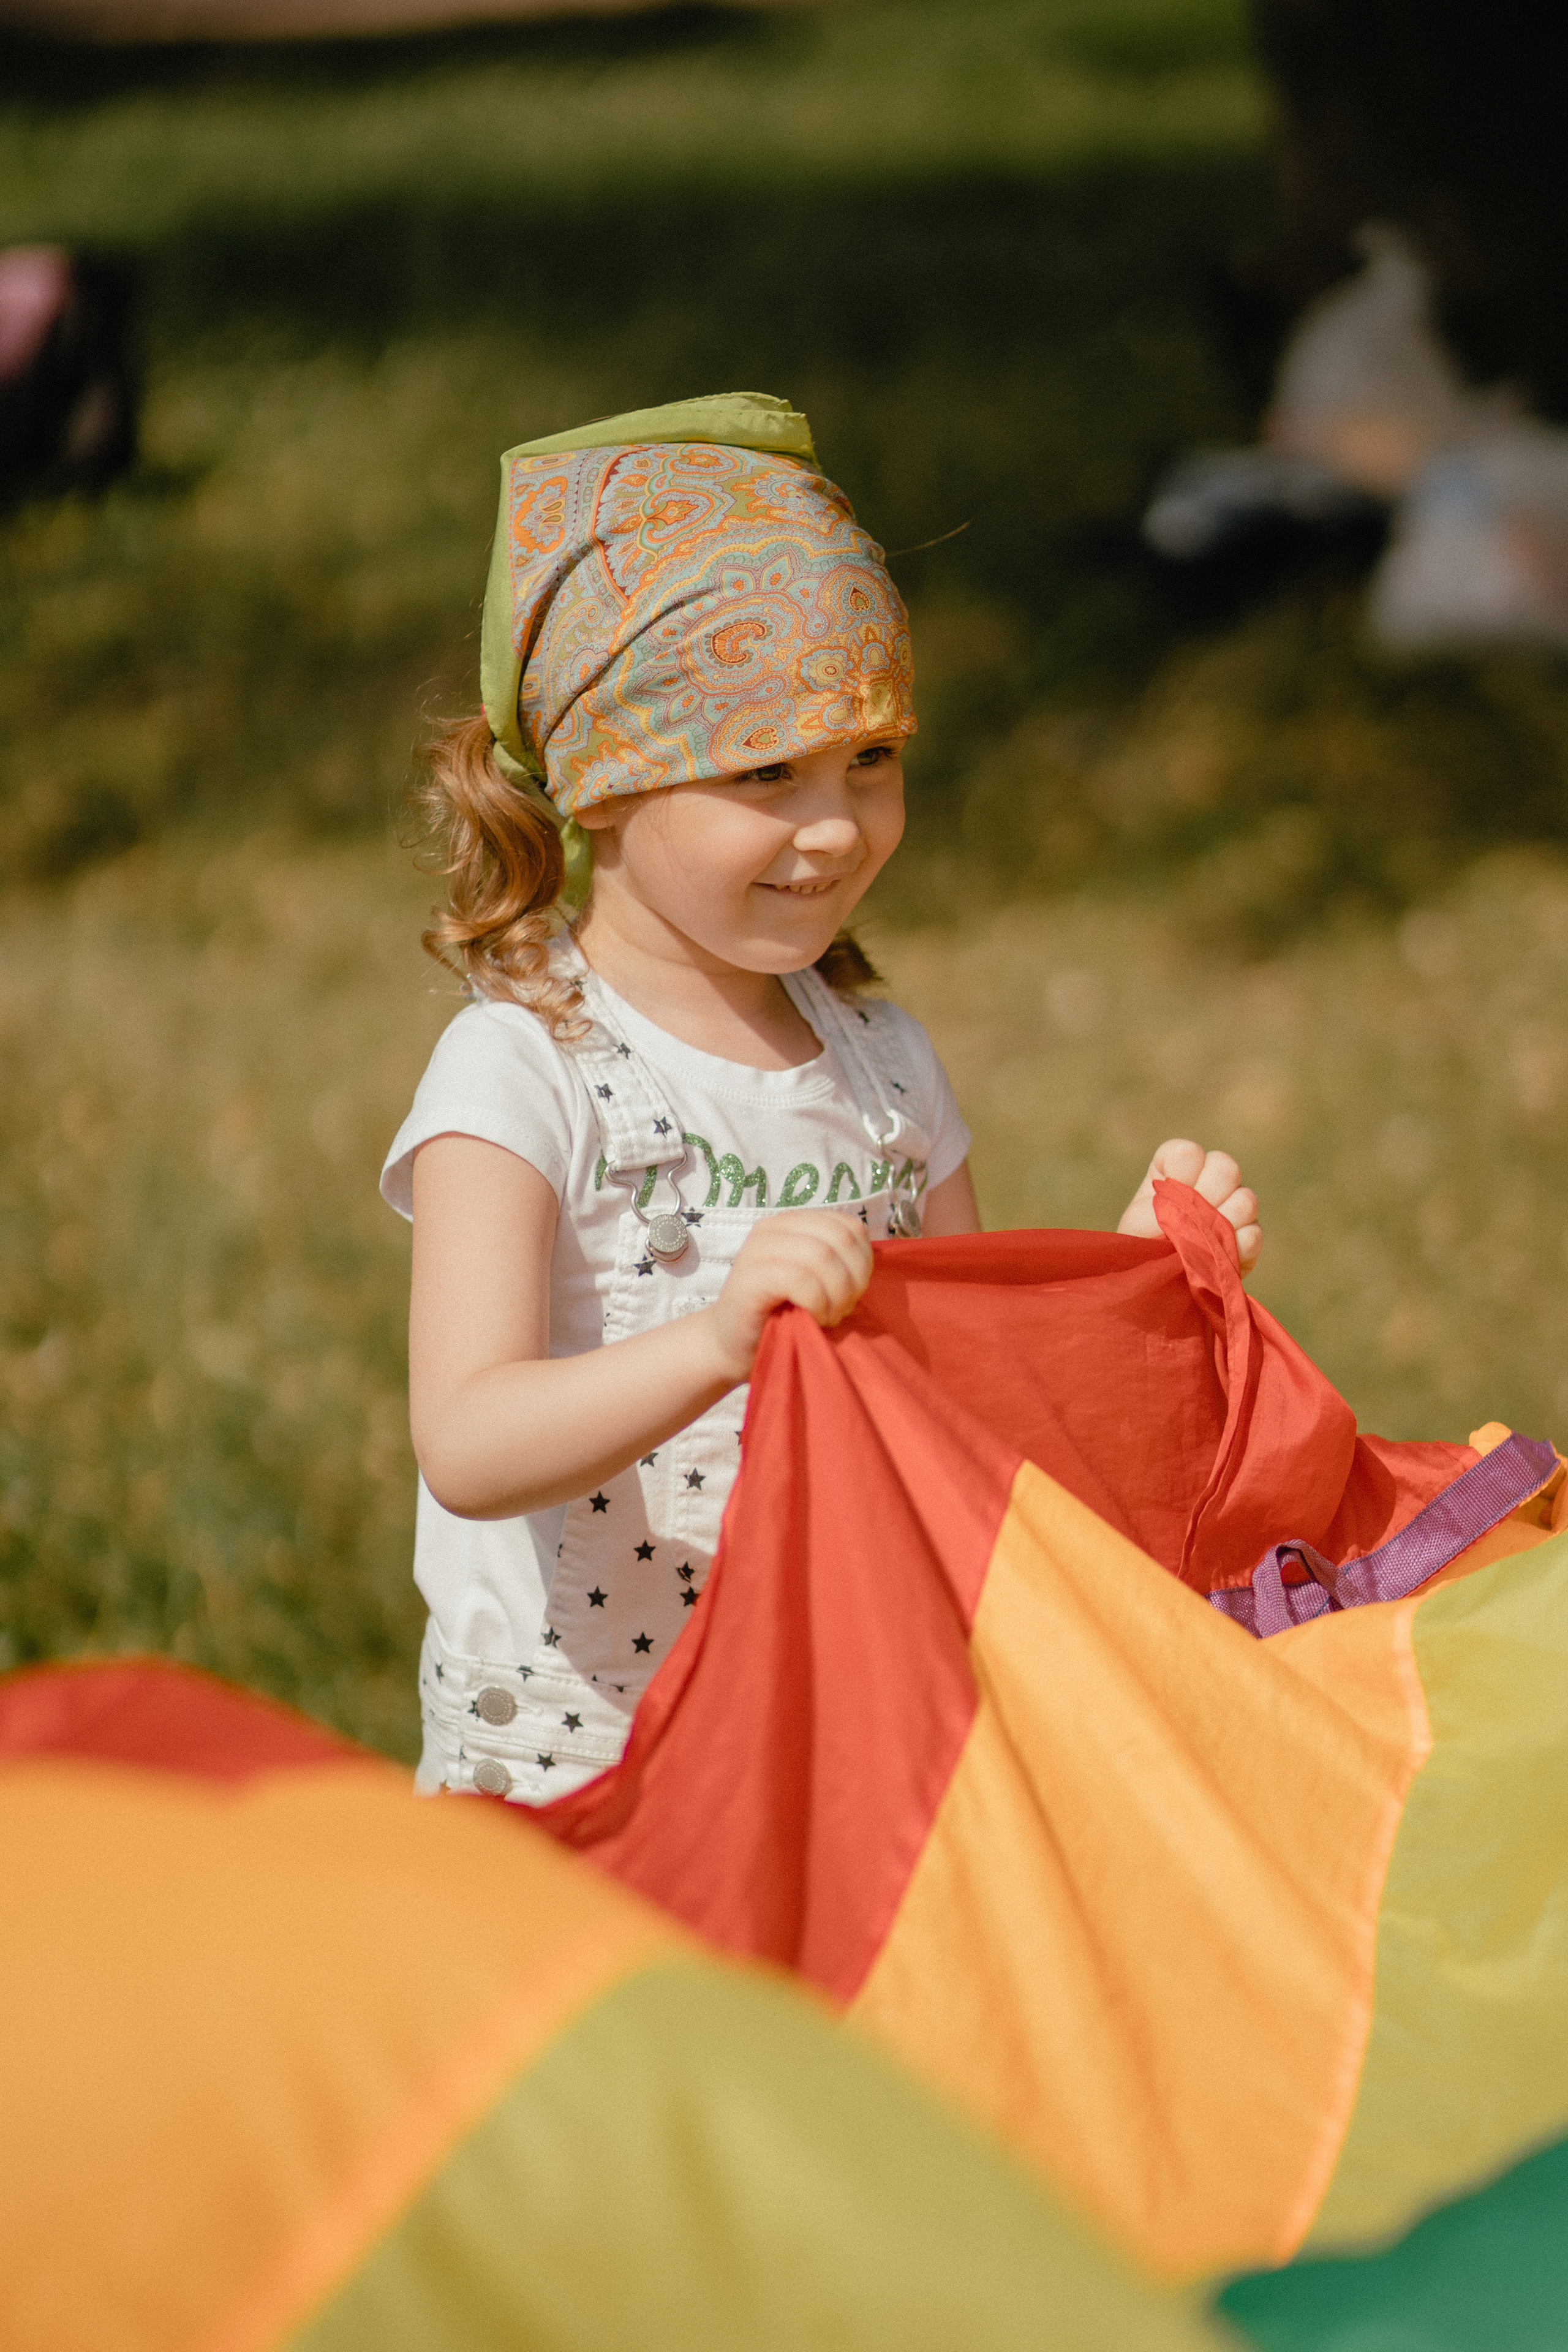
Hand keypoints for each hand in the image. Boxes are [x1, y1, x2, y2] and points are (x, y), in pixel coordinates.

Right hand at [706, 1209, 874, 1381]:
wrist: (732, 1347)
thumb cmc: (781, 1316)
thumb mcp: (817, 1280)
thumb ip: (838, 1262)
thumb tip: (876, 1257)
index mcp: (794, 1223)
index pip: (850, 1226)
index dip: (863, 1261)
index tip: (854, 1292)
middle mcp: (774, 1228)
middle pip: (840, 1239)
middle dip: (853, 1279)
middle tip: (843, 1308)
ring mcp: (758, 1249)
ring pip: (822, 1256)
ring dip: (836, 1295)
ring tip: (828, 1316)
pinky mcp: (749, 1277)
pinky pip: (801, 1280)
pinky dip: (818, 1304)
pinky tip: (813, 1319)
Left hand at [1117, 1138, 1261, 1273]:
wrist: (1157, 1283)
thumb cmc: (1142, 1248)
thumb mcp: (1138, 1224)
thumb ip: (1163, 1205)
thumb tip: (1198, 1208)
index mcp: (1177, 1170)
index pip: (1187, 1153)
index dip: (1180, 1173)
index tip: (1165, 1198)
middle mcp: (1209, 1182)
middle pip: (1225, 1167)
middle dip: (1208, 1193)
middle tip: (1190, 1220)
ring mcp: (1233, 1208)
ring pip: (1246, 1200)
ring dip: (1223, 1221)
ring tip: (1202, 1242)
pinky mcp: (1247, 1239)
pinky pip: (1254, 1234)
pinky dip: (1238, 1246)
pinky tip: (1218, 1257)